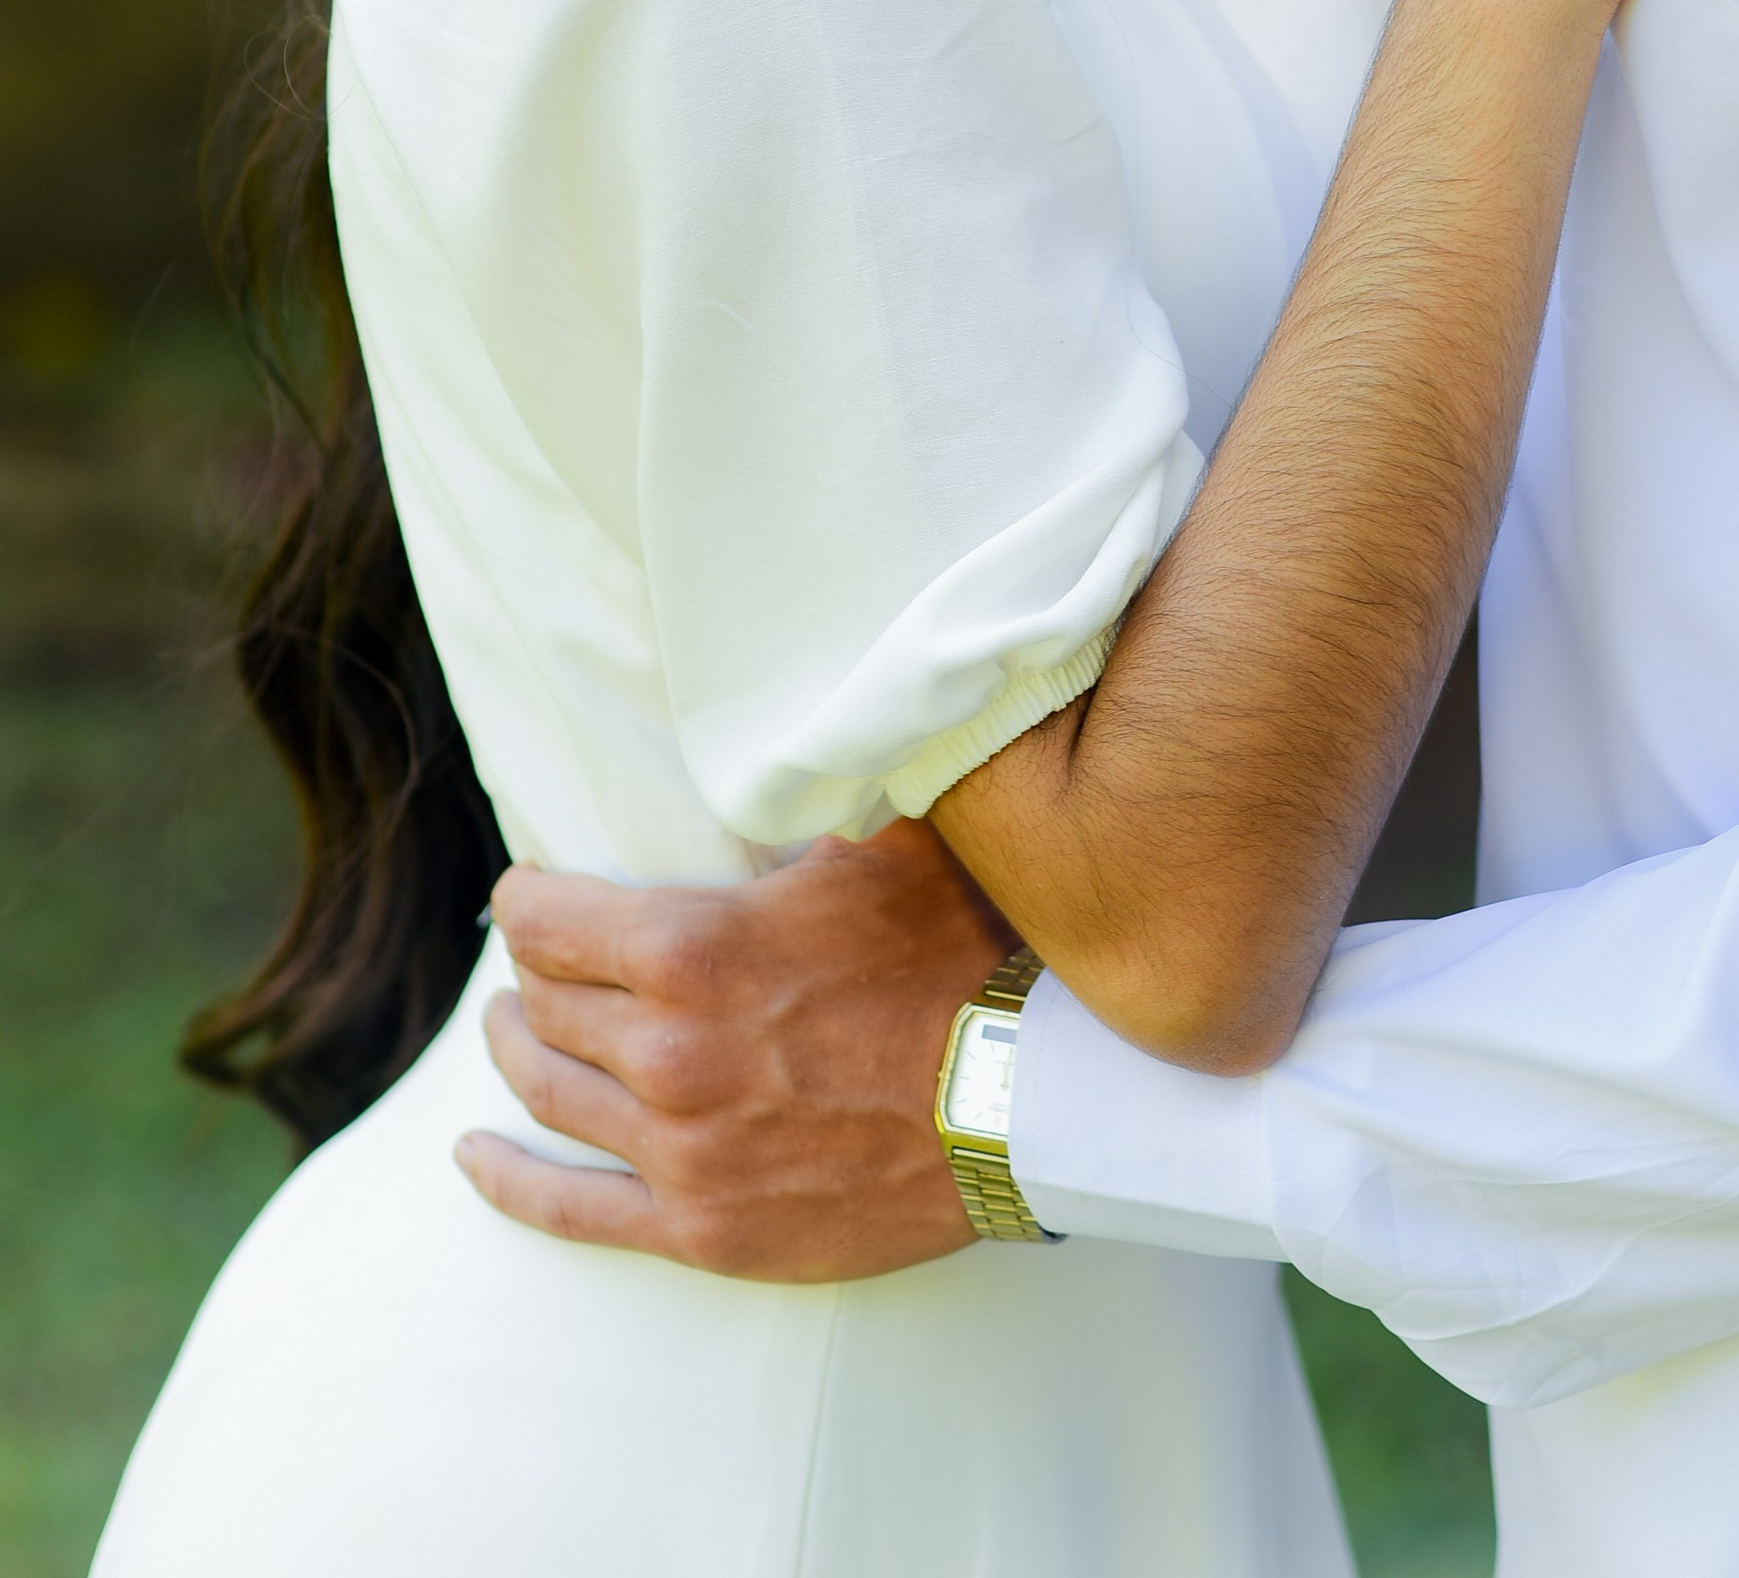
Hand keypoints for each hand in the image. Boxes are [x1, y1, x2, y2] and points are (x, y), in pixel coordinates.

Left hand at [454, 818, 1013, 1280]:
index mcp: (691, 948)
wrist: (1026, 1099)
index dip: (528, 897)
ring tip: (510, 1028)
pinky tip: (471, 1156)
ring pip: (549, 1092)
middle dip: (534, 969)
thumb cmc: (959, 954)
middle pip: (547, 1002)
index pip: (549, 919)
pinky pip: (570, 1209)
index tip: (530, 887)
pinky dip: (507, 1180)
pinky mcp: (702, 1227)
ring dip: (518, 1050)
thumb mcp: (873, 845)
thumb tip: (763, 752)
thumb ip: (792, 814)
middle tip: (540, 955)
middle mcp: (665, 1050)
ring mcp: (678, 1150)